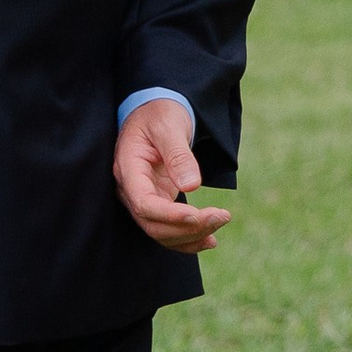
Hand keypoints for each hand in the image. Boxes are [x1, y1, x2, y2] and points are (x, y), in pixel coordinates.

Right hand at [114, 97, 230, 255]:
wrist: (155, 112)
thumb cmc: (160, 114)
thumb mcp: (170, 127)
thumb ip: (179, 156)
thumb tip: (192, 185)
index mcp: (128, 169)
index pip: (144, 204)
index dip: (170, 216)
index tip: (197, 216)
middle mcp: (130, 189)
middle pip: (153, 224)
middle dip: (188, 228)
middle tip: (222, 216)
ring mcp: (142, 198)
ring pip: (161, 232)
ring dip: (191, 235)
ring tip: (221, 222)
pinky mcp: (156, 202)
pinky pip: (168, 228)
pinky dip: (188, 237)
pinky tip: (210, 239)